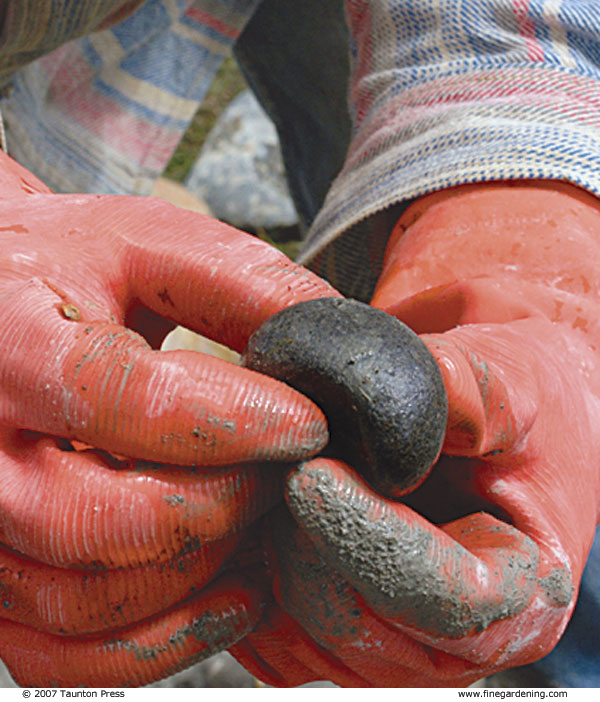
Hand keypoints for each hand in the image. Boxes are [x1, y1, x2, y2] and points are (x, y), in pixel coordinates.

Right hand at [0, 152, 338, 686]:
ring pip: (87, 599)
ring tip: (264, 530)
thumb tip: (334, 338)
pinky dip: (155, 645)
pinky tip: (226, 599)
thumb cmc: (63, 267)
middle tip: (284, 474)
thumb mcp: (145, 242)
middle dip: (223, 506)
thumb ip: (239, 282)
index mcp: (12, 343)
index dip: (235, 423)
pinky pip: (60, 653)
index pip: (126, 401)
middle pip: (104, 519)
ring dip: (201, 578)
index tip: (309, 425)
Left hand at [231, 181, 599, 685]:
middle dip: (302, 531)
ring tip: (271, 464)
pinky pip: (265, 625)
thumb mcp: (515, 383)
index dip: (366, 537)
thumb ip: (476, 391)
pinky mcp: (332, 634)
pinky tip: (250, 504)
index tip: (308, 475)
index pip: (439, 596)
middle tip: (280, 449)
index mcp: (523, 597)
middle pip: (351, 615)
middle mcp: (452, 641)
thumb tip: (421, 403)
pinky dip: (246, 568)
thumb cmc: (509, 419)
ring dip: (268, 542)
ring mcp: (387, 646)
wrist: (482, 436)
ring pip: (296, 623)